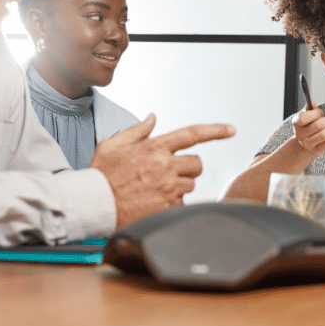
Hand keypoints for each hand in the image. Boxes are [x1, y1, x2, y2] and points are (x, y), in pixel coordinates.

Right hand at [90, 114, 235, 226]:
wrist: (93, 205)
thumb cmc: (101, 174)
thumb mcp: (113, 145)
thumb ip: (137, 131)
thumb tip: (153, 118)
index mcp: (155, 147)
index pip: (192, 134)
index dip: (215, 131)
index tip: (232, 130)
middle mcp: (165, 166)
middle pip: (197, 164)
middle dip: (188, 167)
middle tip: (169, 173)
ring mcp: (168, 188)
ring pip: (191, 184)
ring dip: (179, 186)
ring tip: (154, 189)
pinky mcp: (168, 207)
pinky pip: (182, 203)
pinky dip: (172, 203)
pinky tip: (153, 203)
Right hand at [292, 107, 324, 157]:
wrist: (306, 143)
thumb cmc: (308, 126)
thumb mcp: (306, 116)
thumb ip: (309, 109)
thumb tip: (312, 104)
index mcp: (296, 123)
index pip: (303, 118)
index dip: (314, 114)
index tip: (321, 112)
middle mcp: (300, 135)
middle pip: (317, 126)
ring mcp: (308, 144)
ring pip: (324, 135)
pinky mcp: (317, 150)